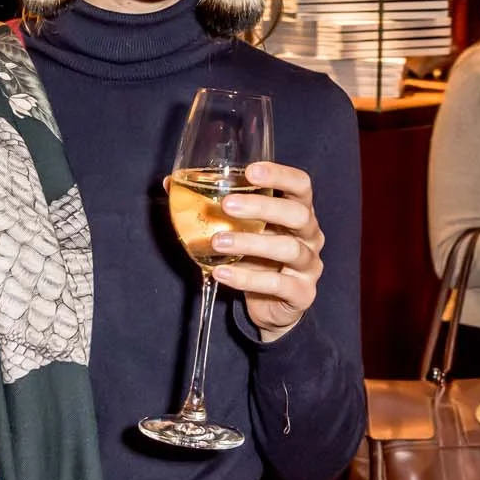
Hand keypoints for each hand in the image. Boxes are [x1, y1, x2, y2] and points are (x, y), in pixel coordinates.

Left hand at [204, 161, 324, 342]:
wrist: (272, 307)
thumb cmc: (256, 258)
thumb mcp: (239, 230)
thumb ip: (212, 206)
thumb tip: (169, 183)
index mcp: (298, 212)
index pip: (301, 185)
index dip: (280, 175)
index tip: (250, 172)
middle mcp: (311, 236)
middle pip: (297, 214)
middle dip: (262, 207)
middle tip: (227, 205)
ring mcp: (309, 266)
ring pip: (288, 249)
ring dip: (250, 243)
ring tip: (218, 242)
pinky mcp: (302, 294)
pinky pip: (277, 284)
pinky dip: (247, 279)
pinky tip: (221, 273)